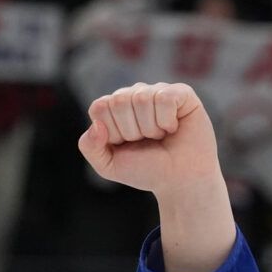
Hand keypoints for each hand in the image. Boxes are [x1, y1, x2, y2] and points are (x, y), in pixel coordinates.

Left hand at [77, 81, 219, 199]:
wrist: (179, 180)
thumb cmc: (146, 169)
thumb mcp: (108, 166)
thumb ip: (90, 147)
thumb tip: (96, 124)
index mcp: (113, 108)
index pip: (100, 107)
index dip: (112, 132)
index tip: (126, 144)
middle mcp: (134, 95)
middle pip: (119, 101)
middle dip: (132, 131)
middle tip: (146, 141)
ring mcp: (157, 91)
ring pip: (142, 98)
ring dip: (151, 128)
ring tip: (160, 136)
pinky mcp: (181, 92)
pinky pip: (164, 98)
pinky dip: (167, 121)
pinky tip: (174, 128)